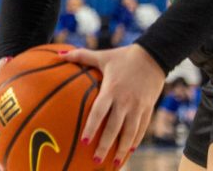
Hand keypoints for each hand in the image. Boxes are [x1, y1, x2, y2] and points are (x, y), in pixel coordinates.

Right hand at [0, 56, 10, 162]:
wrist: (16, 93)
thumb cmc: (12, 85)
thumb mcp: (8, 77)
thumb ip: (6, 68)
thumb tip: (8, 57)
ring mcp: (1, 133)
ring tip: (4, 168)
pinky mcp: (11, 139)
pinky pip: (12, 151)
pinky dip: (15, 160)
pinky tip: (24, 167)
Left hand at [63, 44, 163, 166]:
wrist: (153, 57)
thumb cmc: (122, 57)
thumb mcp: (101, 56)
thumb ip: (80, 56)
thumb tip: (59, 52)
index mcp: (111, 90)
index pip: (99, 113)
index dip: (92, 128)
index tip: (84, 141)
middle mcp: (125, 101)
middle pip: (114, 128)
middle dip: (105, 146)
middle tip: (96, 160)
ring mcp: (138, 107)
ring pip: (130, 133)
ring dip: (123, 149)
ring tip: (116, 164)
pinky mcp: (148, 109)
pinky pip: (142, 129)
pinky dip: (136, 141)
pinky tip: (129, 151)